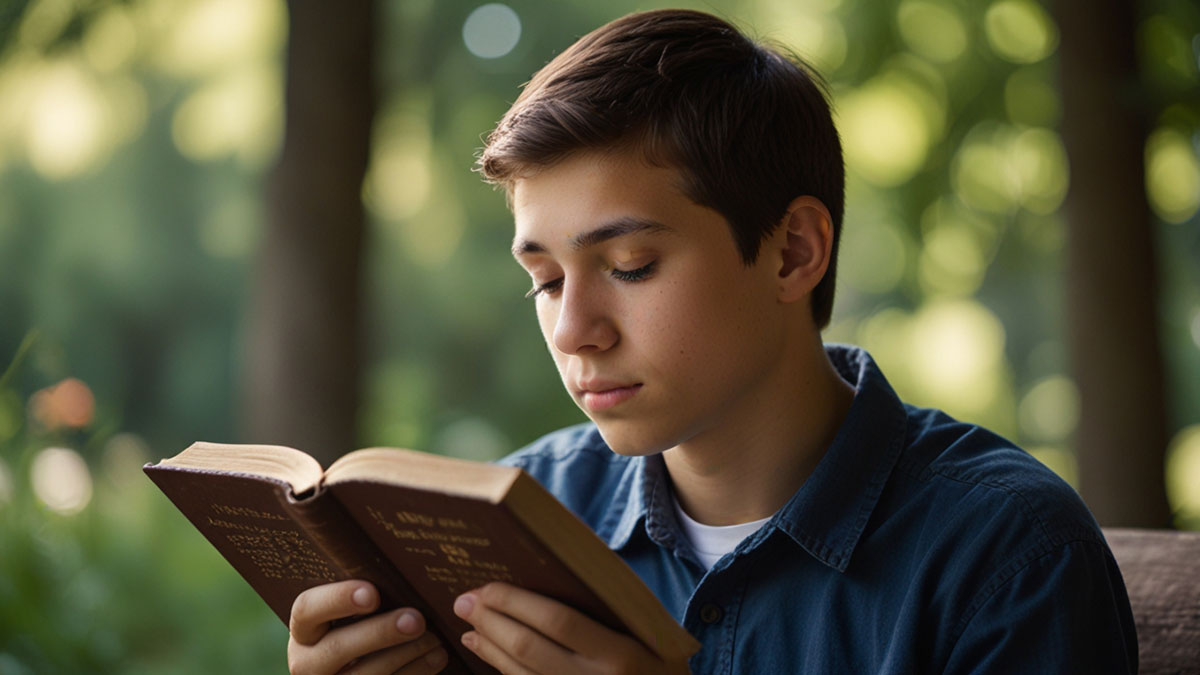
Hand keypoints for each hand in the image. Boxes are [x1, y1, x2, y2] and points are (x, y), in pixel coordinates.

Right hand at [287, 579, 448, 673]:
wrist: (361, 665)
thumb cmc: (363, 625)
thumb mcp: (352, 613)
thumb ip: (366, 595)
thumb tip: (401, 567)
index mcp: (304, 630)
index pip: (307, 609)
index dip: (338, 599)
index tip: (373, 594)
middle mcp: (307, 662)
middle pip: (337, 647)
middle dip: (380, 632)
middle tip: (416, 620)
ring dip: (405, 654)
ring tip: (434, 637)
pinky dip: (415, 671)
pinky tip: (437, 656)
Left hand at [453, 582, 689, 674]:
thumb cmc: (661, 662)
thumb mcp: (649, 630)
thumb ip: (609, 604)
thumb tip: (555, 561)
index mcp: (621, 653)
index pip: (559, 622)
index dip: (516, 603)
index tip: (486, 586)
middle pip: (529, 647)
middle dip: (491, 620)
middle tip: (465, 599)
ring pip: (520, 672)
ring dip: (488, 645)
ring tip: (469, 621)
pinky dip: (498, 666)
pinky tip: (483, 647)